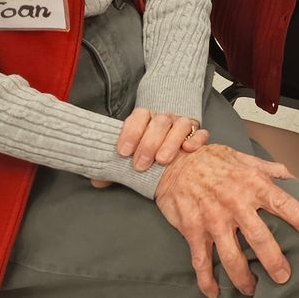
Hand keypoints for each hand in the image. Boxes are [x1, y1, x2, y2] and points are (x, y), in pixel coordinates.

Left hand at [89, 107, 211, 186]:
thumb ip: (115, 164)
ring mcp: (182, 124)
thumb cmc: (145, 144)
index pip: (139, 116)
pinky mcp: (198, 133)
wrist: (170, 131)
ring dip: (171, 142)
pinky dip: (196, 140)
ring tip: (162, 160)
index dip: (131, 132)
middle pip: (159, 122)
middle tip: (141, 164)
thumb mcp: (129, 150)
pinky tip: (188, 150)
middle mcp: (165, 118)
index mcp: (146, 118)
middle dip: (149, 143)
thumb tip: (97, 180)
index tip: (123, 152)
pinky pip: (201, 133)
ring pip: (180, 125)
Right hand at [154, 142, 298, 297]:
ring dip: (242, 277)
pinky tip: (213, 293)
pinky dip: (206, 280)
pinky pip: (201, 261)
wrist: (174, 162)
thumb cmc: (212, 160)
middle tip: (284, 277)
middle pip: (259, 237)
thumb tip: (295, 179)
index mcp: (251, 184)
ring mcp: (212, 219)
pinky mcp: (193, 230)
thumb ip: (271, 170)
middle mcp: (234, 203)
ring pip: (230, 256)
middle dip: (273, 260)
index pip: (281, 202)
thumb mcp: (244, 159)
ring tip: (253, 290)